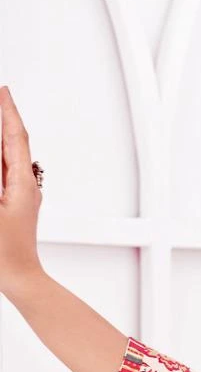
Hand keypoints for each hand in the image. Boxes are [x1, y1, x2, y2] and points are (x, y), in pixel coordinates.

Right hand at [0, 86, 43, 298]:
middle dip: (3, 117)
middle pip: (14, 142)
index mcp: (22, 183)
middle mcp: (26, 185)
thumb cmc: (4, 255)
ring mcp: (21, 195)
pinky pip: (5, 170)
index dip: (8, 111)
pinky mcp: (14, 204)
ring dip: (0, 135)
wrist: (20, 280)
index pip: (15, 137)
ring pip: (9, 156)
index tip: (2, 90)